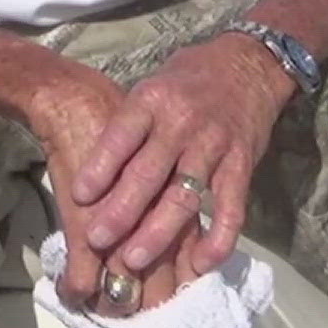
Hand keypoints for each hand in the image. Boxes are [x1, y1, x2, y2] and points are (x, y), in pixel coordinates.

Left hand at [69, 35, 295, 279]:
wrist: (248, 64)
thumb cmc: (186, 80)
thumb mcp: (150, 88)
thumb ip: (128, 125)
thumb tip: (92, 171)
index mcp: (152, 100)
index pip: (121, 136)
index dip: (100, 167)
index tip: (79, 196)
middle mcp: (182, 123)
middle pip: (148, 174)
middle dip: (121, 211)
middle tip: (97, 240)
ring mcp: (214, 146)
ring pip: (183, 197)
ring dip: (158, 232)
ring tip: (133, 260)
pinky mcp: (242, 165)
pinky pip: (231, 209)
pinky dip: (217, 239)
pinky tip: (199, 263)